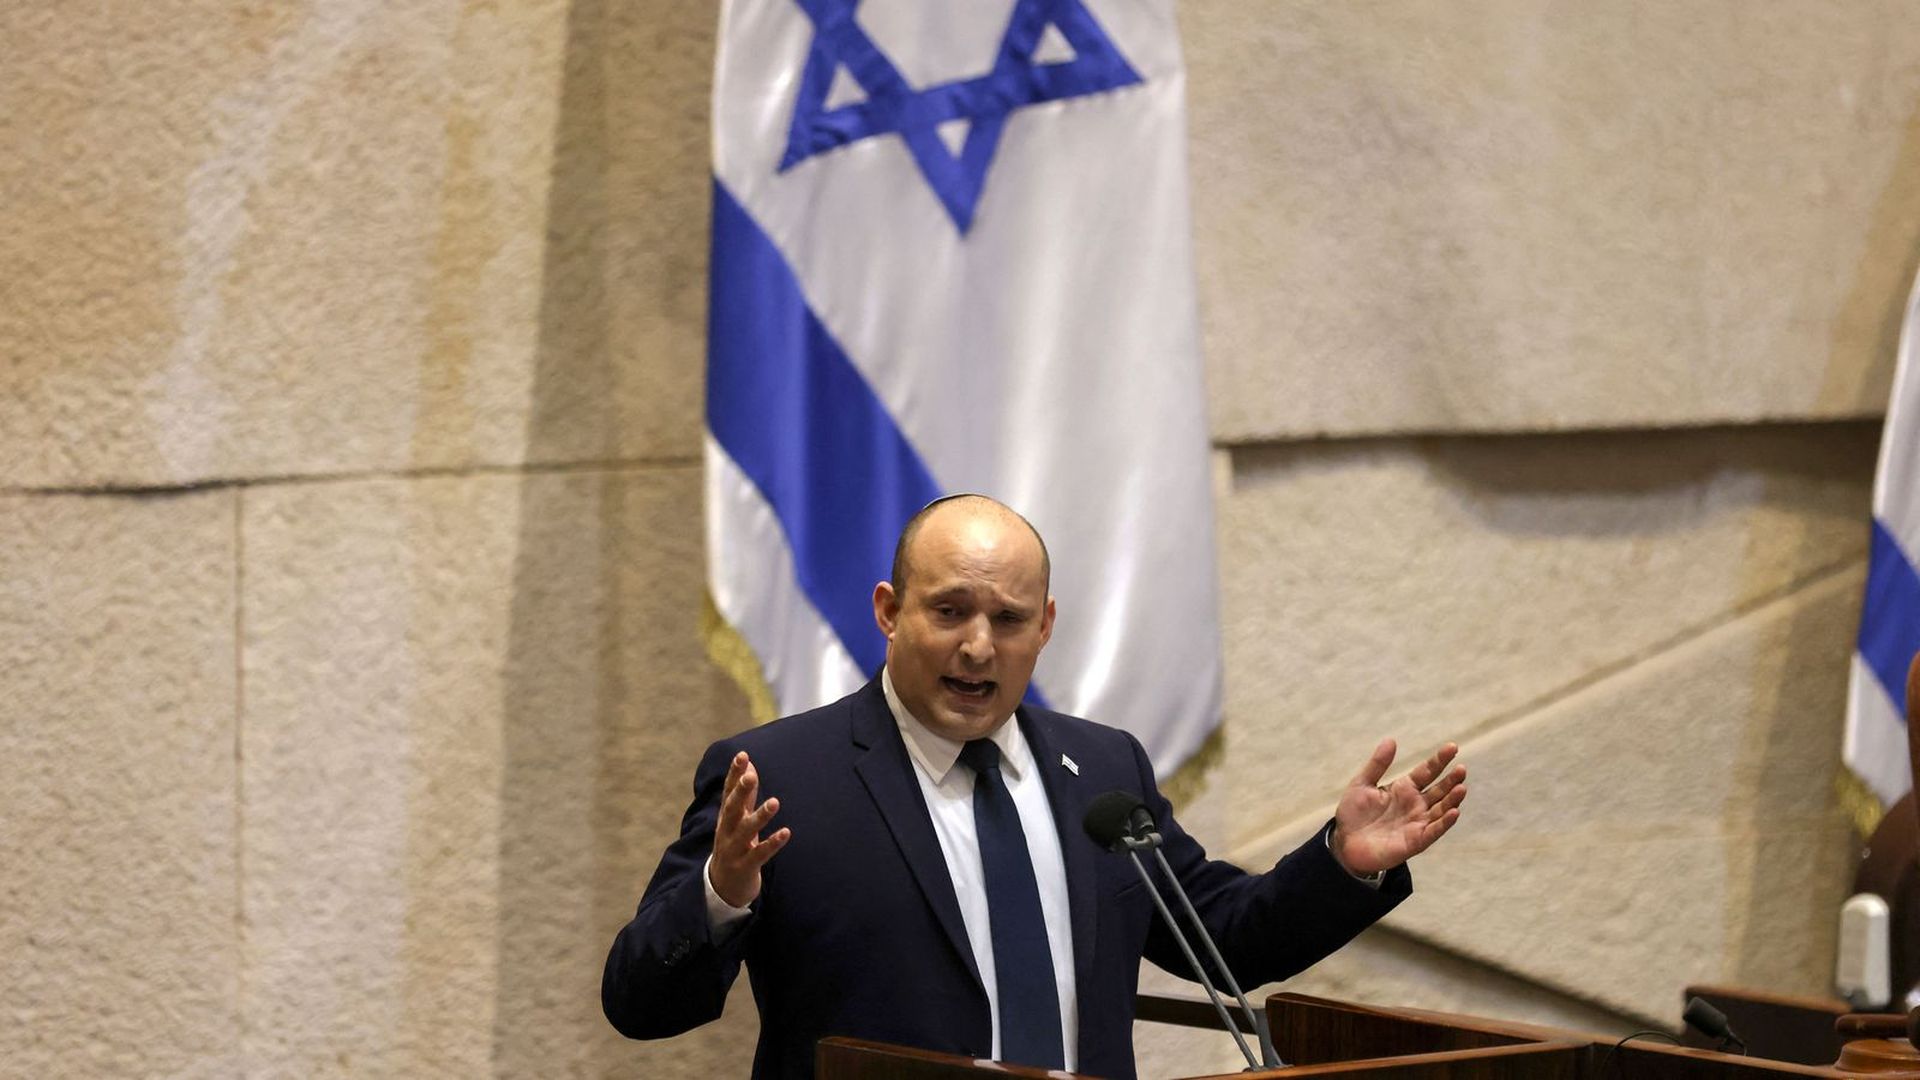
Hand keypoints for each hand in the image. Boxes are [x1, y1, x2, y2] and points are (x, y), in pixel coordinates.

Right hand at [709, 751, 790, 907]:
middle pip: (732, 809)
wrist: (722, 887)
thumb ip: (744, 793)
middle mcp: (726, 831)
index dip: (734, 774)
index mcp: (725, 818)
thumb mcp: (736, 819)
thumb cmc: (733, 845)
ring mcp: (734, 850)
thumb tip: (749, 763)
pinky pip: (759, 854)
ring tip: (775, 802)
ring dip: (760, 816)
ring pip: (745, 831)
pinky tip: (786, 832)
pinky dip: (772, 843)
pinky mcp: (745, 867)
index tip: (743, 755)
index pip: (728, 792)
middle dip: (741, 792)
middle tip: (751, 776)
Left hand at [1330, 738, 1465, 876]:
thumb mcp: (1362, 784)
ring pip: (1442, 809)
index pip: (1427, 771)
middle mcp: (1416, 804)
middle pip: (1439, 790)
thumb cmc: (1354, 814)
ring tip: (1461, 787)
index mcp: (1404, 788)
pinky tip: (1454, 811)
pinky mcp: (1416, 841)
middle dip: (1451, 780)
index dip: (1440, 760)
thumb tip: (1391, 740)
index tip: (1452, 747)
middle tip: (1461, 768)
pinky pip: (1434, 830)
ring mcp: (1418, 822)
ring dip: (1452, 799)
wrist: (1344, 843)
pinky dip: (1445, 822)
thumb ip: (1378, 764)